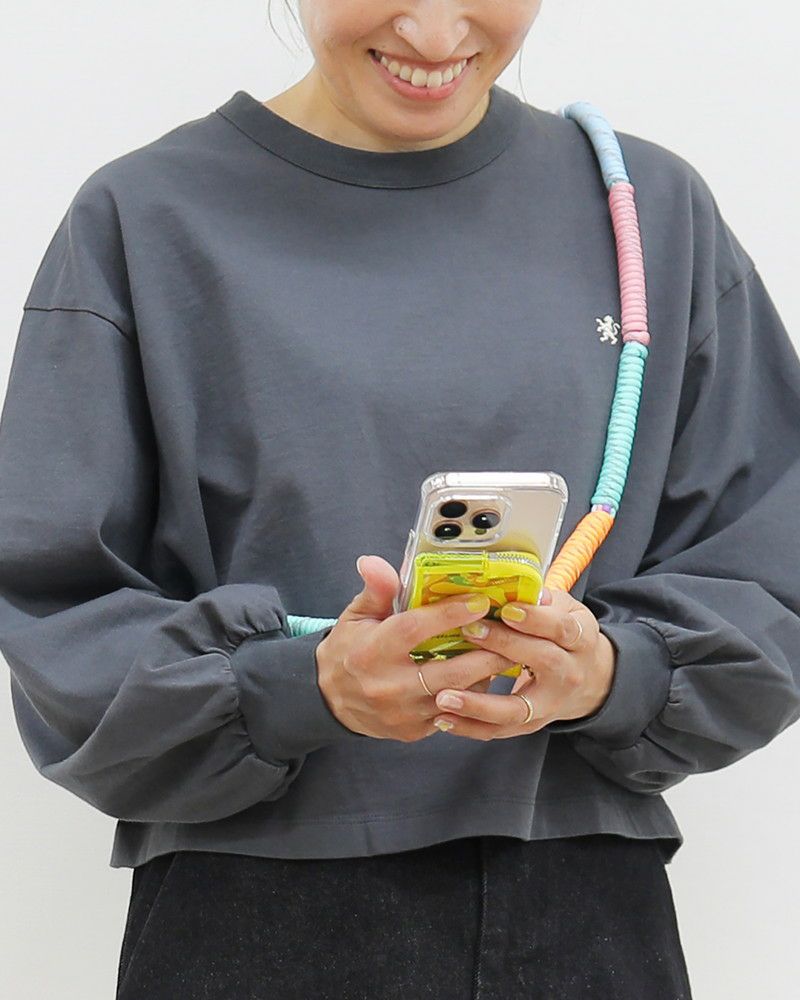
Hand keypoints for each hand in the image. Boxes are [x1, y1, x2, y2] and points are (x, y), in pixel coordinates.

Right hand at [316, 555, 519, 741]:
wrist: (331, 699)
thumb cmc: (350, 649)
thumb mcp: (356, 616)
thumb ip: (375, 591)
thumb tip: (373, 561)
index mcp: (372, 652)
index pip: (415, 630)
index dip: (450, 614)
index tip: (480, 600)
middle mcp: (388, 686)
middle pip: (448, 671)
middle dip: (485, 653)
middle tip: (513, 634)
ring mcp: (403, 713)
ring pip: (457, 697)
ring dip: (485, 676)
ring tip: (510, 654)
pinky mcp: (414, 731)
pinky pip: (453, 715)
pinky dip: (472, 697)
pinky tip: (487, 677)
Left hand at [429, 587, 616, 738]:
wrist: (587, 679)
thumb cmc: (562, 634)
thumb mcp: (562, 610)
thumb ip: (540, 600)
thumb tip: (512, 585)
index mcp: (580, 639)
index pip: (561, 628)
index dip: (535, 619)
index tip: (506, 609)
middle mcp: (569, 674)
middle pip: (543, 662)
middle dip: (505, 646)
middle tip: (469, 633)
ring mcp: (550, 705)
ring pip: (517, 709)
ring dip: (478, 705)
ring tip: (443, 696)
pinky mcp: (531, 725)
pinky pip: (499, 731)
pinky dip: (470, 727)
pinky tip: (442, 719)